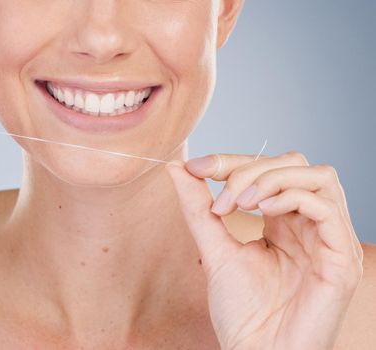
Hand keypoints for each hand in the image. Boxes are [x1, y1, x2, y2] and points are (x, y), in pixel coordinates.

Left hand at [166, 151, 362, 349]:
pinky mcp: (341, 259)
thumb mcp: (214, 249)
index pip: (269, 168)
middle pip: (295, 164)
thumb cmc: (241, 311)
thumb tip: (178, 166)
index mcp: (284, 221)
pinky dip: (292, 198)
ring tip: (239, 203)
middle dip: (250, 169)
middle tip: (221, 200)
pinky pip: (327, 208)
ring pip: (318, 177)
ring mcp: (328, 240)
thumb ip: (198, 208)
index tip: (195, 167)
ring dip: (271, 179)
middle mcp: (310, 225)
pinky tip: (262, 211)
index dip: (232, 161)